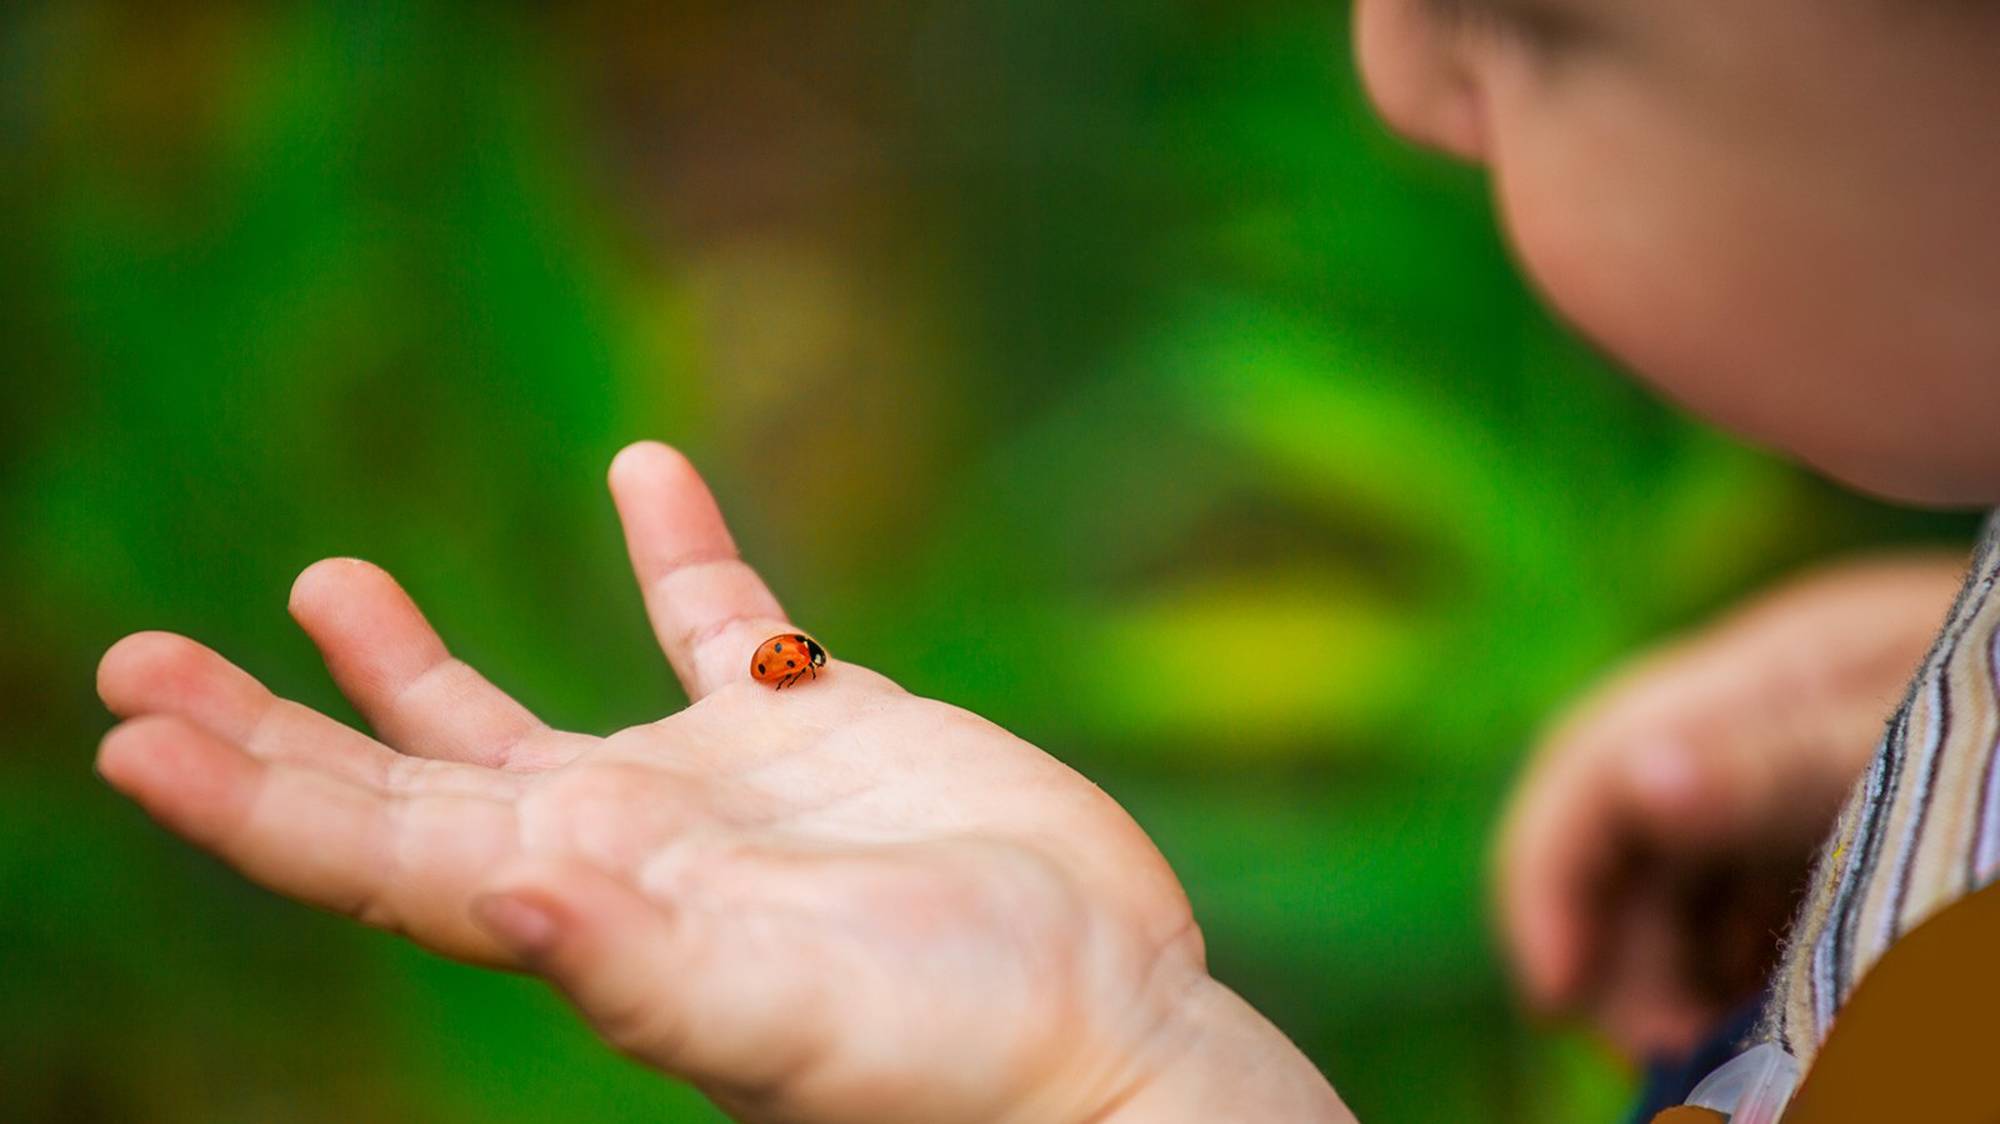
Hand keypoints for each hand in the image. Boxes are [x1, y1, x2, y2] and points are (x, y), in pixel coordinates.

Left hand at [95, 443, 1350, 1123]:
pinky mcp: (816, 725)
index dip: (247, 797)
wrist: (1096, 1014)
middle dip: (274, 726)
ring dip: (413, 655)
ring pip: (524, 708)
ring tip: (320, 579)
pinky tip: (642, 469)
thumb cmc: (945, 1047)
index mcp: (583, 912)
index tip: (129, 729)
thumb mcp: (777, 1012)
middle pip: (404, 777)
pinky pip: (723, 617)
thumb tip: (483, 886)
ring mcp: (711, 786)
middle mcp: (619, 847)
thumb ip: (629, 960)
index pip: (370, 856)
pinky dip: (679, 544)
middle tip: (137, 657)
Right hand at [1495, 552, 1964, 1061]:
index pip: (1596, 760)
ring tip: (1712, 1046)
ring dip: (1668, 966)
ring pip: (1675, 874)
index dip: (1546, 871)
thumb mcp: (1926, 756)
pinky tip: (1764, 1012)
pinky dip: (1731, 964)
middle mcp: (1767, 710)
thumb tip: (1643, 778)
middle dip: (1614, 945)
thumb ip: (1786, 762)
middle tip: (1653, 1050)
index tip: (1557, 1001)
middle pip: (1621, 826)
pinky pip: (1744, 897)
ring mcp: (1806, 765)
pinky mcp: (1843, 820)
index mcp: (1775, 671)